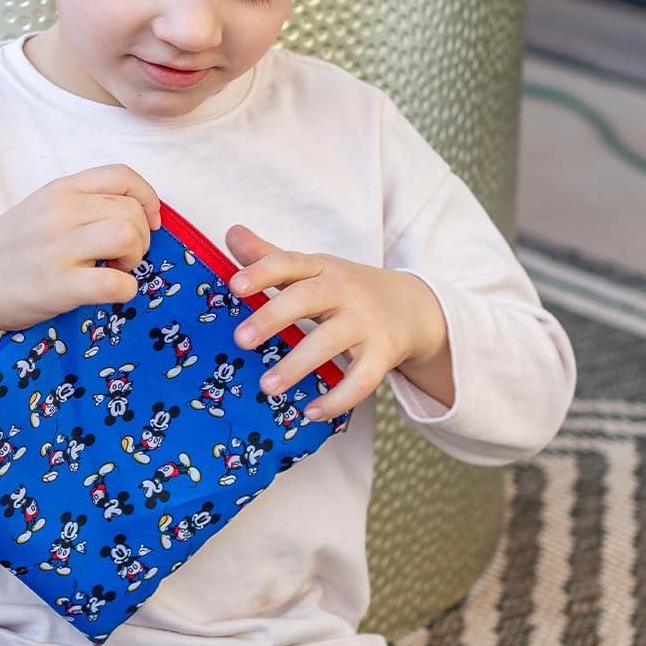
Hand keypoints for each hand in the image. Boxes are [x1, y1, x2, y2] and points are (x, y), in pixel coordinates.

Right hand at [0, 165, 161, 357]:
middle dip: (142, 236)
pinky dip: (125, 290)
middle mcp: (60, 212)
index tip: (149, 222)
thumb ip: (82, 203)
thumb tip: (136, 213)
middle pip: (131, 210)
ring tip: (116, 269)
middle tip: (124, 256)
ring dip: (134, 258)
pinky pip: (115, 283)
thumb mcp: (41, 209)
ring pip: (128, 236)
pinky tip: (110, 292)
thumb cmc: (10, 250)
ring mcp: (58, 248)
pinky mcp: (58, 286)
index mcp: (59, 190)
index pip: (122, 176)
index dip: (148, 199)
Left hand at [223, 224, 448, 419]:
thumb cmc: (344, 289)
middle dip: (273, 317)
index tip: (234, 286)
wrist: (413, 306)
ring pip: (330, 342)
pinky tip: (311, 413)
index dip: (262, 272)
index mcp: (320, 268)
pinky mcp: (383, 353)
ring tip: (266, 387)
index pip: (288, 263)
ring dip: (298, 365)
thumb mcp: (312, 269)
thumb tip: (231, 232)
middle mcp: (344, 291)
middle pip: (308, 299)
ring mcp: (366, 322)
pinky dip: (338, 399)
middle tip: (241, 340)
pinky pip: (362, 379)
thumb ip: (270, 256)